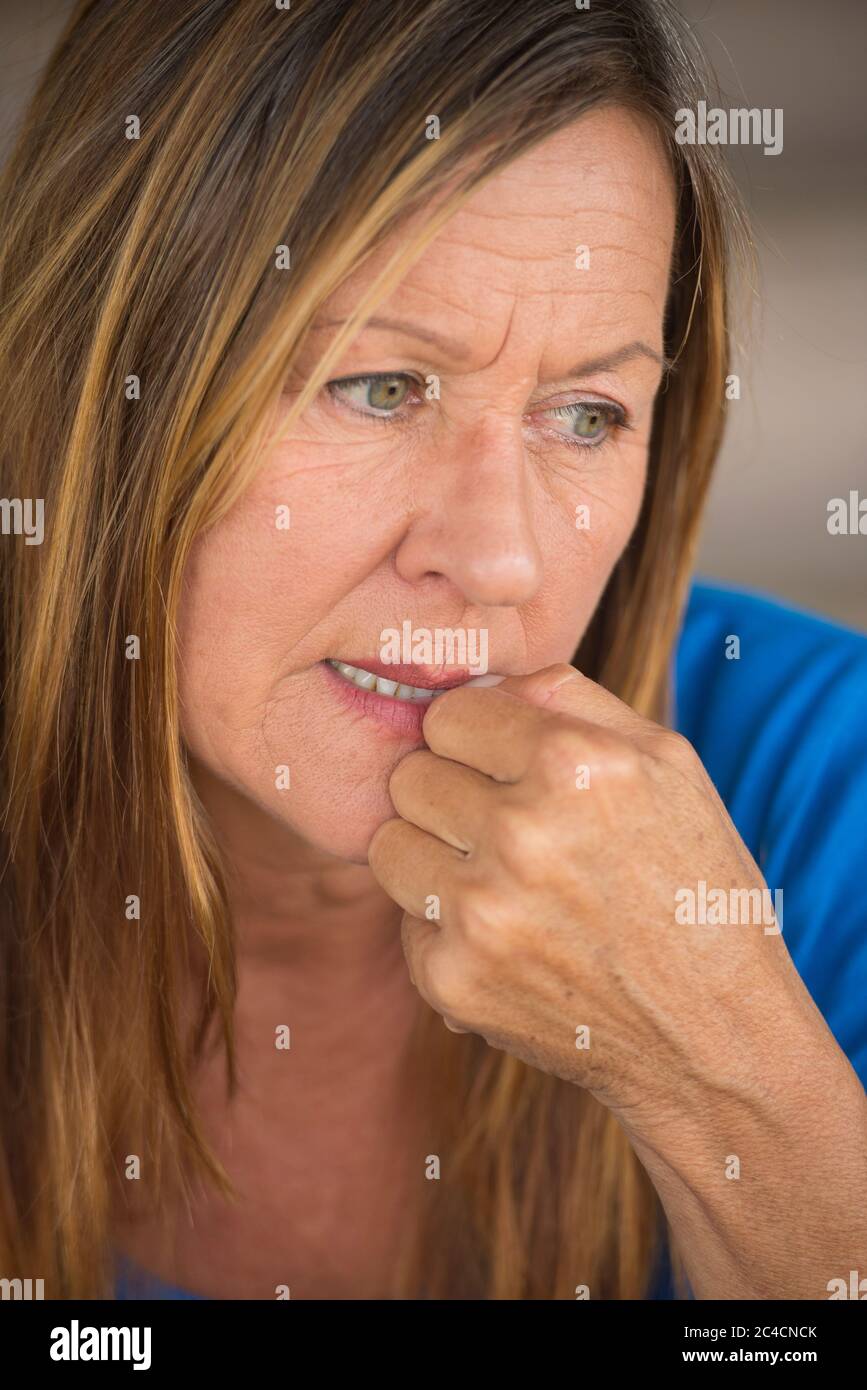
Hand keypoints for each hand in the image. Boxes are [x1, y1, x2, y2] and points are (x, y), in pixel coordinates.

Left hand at [367, 663, 802, 1122]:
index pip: (449, 712)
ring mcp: (480, 912)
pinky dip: (446, 929)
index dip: (474, 739)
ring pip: (390, 844)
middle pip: (410, 775)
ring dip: (433, 857)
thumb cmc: (693, 884)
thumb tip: (482, 675)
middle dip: (448, 793)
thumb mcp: (667, 762)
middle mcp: (520, 833)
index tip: (498, 765)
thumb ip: (569, 696)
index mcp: (574, 763)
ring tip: (502, 881)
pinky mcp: (452, 979)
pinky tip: (510, 941)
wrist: (713, 1033)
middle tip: (502, 827)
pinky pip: (406, 920)